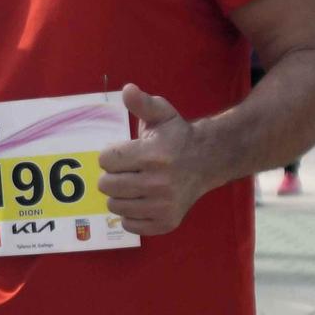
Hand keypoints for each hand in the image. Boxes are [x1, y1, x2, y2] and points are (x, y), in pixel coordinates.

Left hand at [97, 84, 213, 235]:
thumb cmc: (177, 137)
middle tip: (128, 170)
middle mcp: (159, 183)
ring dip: (120, 195)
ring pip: (115, 205)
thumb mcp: (161, 114)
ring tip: (135, 184)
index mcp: (154, 155)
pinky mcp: (166, 222)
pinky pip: (129, 224)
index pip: (105, 160)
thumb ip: (142, 103)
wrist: (208, 160)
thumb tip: (127, 90)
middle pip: (106, 185)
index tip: (124, 152)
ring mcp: (164, 205)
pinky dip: (130, 214)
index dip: (111, 154)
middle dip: (113, 175)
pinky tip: (142, 200)